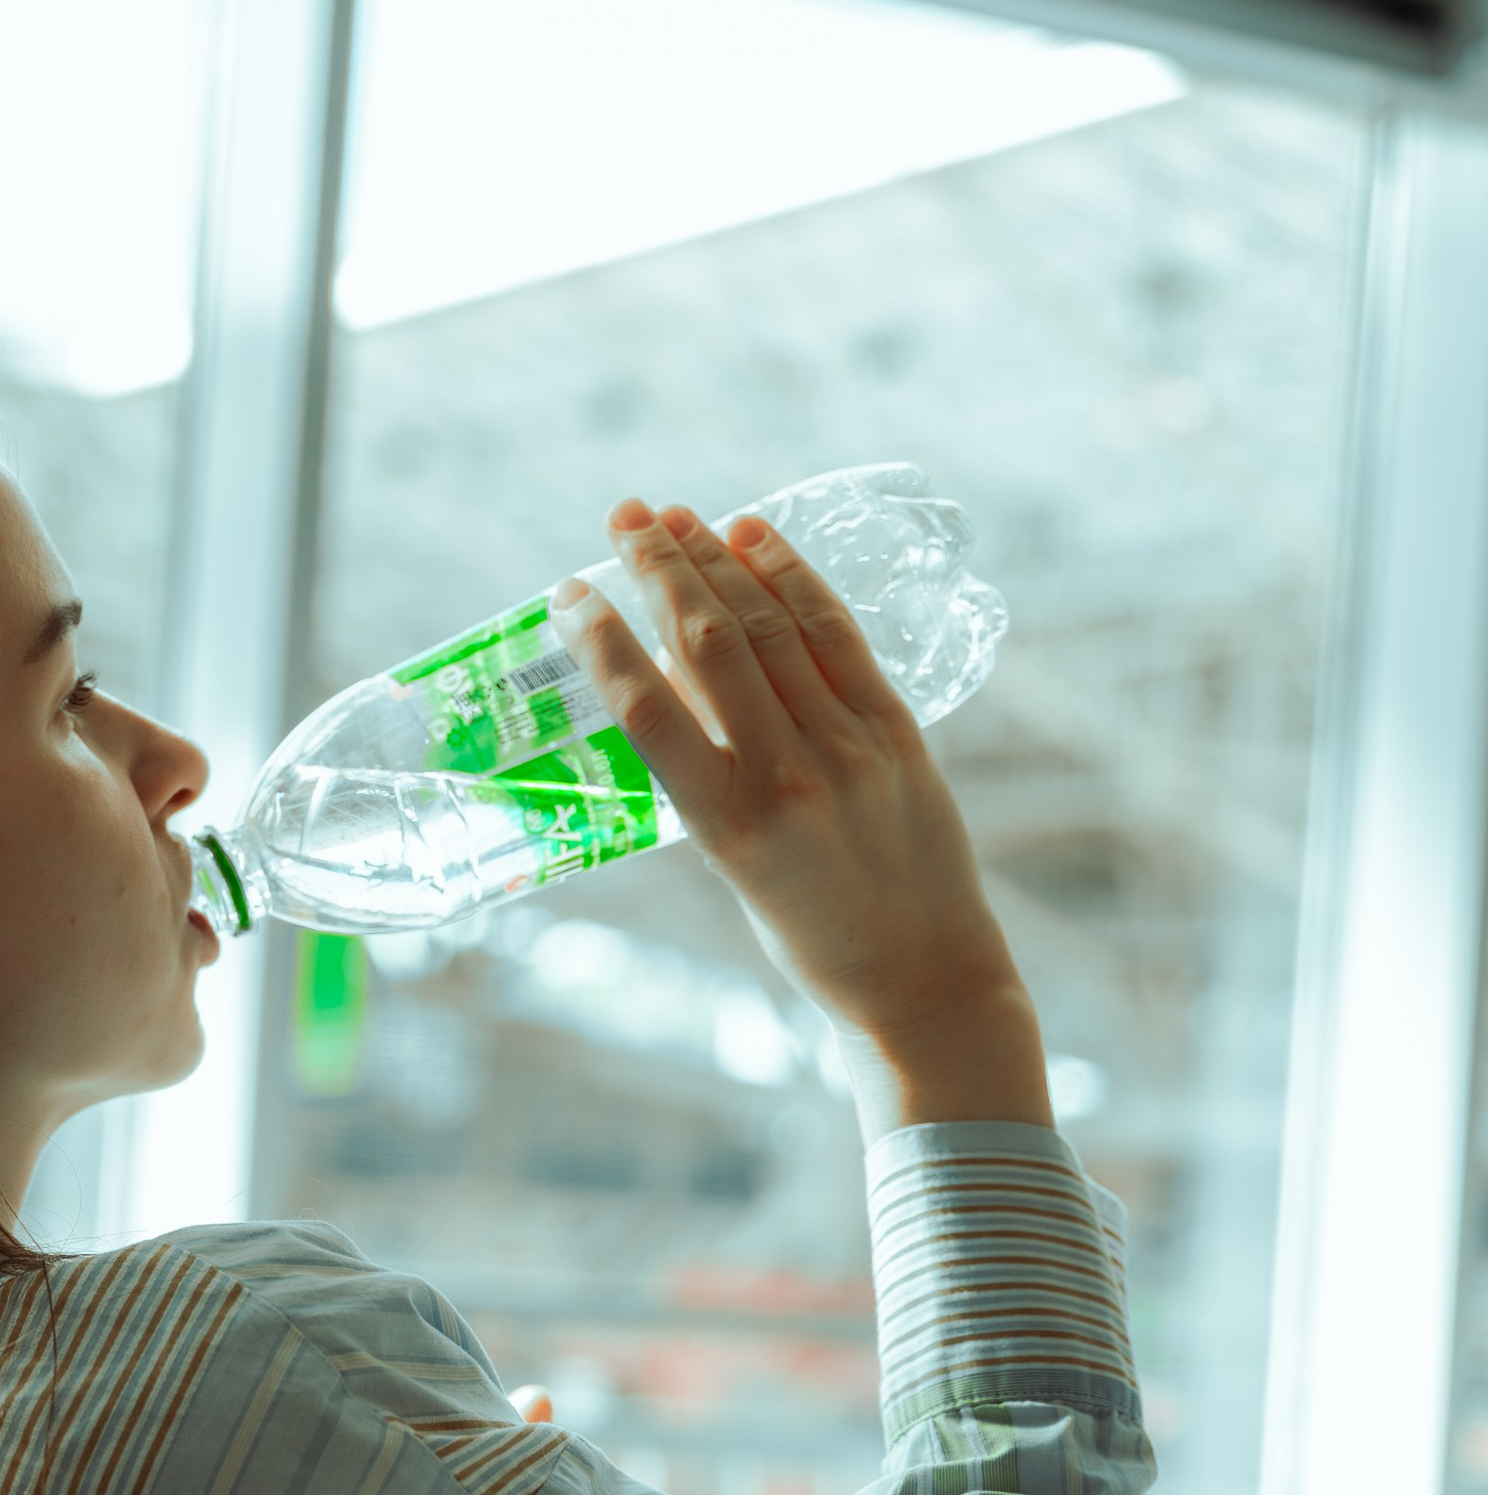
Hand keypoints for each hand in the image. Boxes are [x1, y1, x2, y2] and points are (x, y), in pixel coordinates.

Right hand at [552, 501, 1049, 1138]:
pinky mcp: (898, 731)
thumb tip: (673, 671)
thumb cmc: (813, 936)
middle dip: (663, 570)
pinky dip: (793, 578)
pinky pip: (837, 636)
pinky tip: (756, 537)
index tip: (569, 592)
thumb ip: (710, 776)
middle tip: (625, 516)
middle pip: (712, 648)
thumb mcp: (736, 868)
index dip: (604, 644)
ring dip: (718, 561)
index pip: (649, 716)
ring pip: (772, 629)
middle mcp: (786, 780)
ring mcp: (849, 750)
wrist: (924, 978)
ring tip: (677, 516)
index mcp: (727, 830)